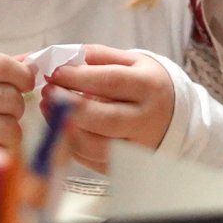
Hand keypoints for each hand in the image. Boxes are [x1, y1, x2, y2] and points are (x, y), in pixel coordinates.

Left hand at [43, 46, 177, 172]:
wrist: (174, 115)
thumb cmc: (144, 84)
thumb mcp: (130, 61)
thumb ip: (96, 56)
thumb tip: (58, 57)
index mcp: (149, 86)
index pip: (111, 82)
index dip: (78, 77)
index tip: (54, 72)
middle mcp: (147, 119)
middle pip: (105, 118)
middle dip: (69, 105)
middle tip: (48, 92)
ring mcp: (139, 147)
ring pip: (97, 146)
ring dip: (66, 129)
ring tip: (49, 109)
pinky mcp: (127, 166)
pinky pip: (94, 161)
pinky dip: (74, 146)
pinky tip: (63, 127)